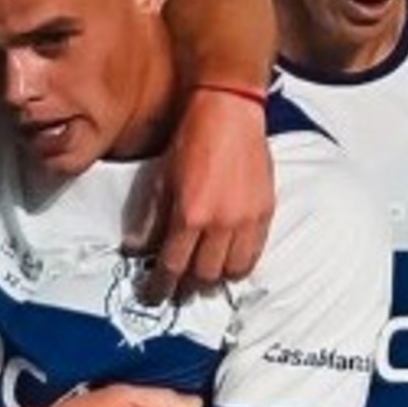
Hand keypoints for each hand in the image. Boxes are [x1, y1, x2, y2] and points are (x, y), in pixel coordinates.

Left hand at [131, 87, 273, 300]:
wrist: (229, 111)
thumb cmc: (192, 139)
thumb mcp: (162, 180)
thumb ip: (154, 220)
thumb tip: (142, 249)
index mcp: (190, 216)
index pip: (172, 267)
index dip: (161, 287)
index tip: (155, 295)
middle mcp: (220, 223)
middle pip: (204, 276)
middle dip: (188, 286)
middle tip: (179, 286)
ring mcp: (246, 219)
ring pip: (232, 271)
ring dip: (216, 278)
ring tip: (204, 274)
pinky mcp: (265, 212)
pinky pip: (255, 253)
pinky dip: (240, 264)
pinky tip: (228, 260)